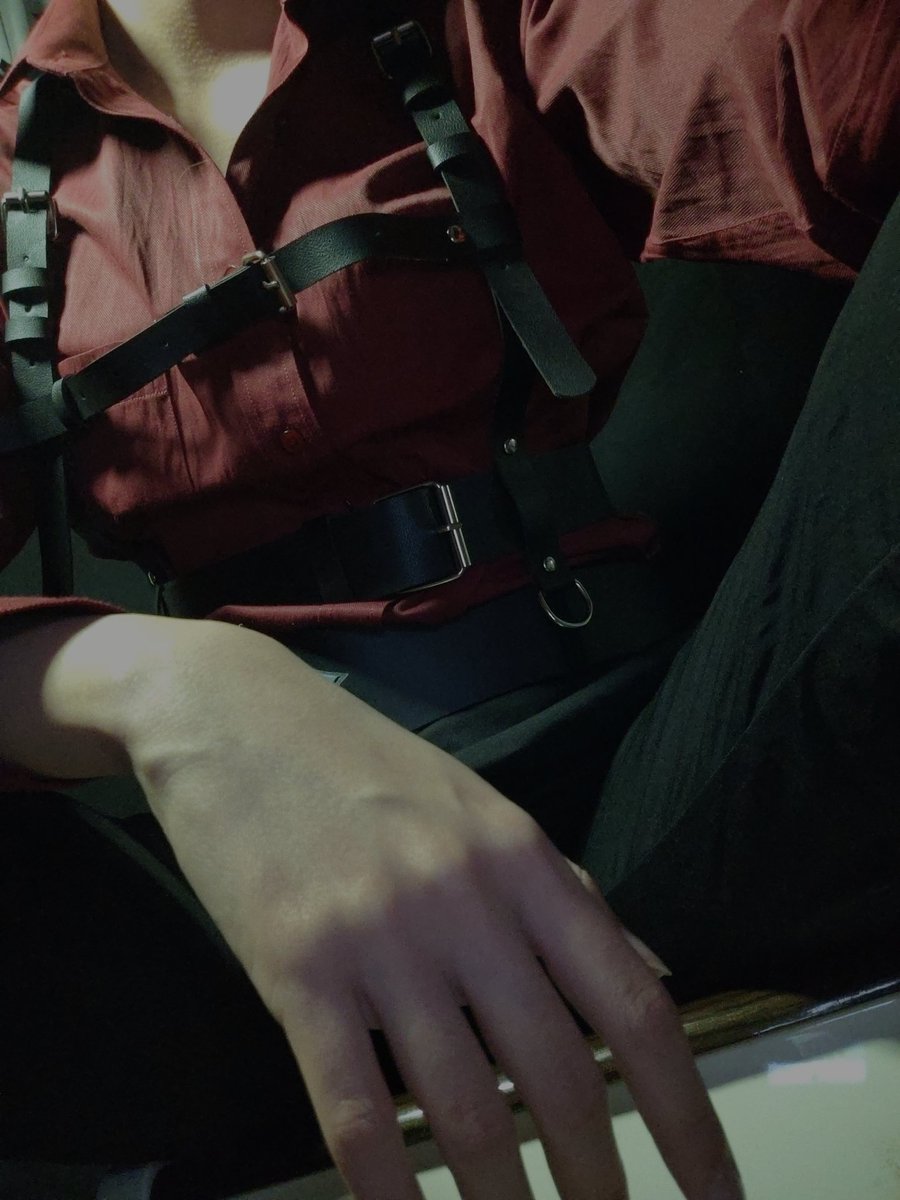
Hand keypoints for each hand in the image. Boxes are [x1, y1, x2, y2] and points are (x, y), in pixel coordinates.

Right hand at [128, 624, 741, 1199]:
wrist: (236, 716)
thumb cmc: (365, 766)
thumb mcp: (483, 810)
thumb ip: (566, 894)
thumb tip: (650, 971)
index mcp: (524, 860)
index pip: (634, 1004)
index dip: (686, 1113)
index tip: (713, 1193)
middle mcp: (467, 901)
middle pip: (560, 1076)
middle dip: (597, 1180)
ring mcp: (381, 938)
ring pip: (464, 1113)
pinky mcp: (298, 969)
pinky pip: (355, 1110)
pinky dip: (388, 1193)